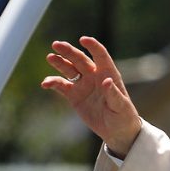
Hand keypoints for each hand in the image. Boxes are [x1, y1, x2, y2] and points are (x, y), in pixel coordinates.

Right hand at [41, 36, 140, 155]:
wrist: (116, 131)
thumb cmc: (124, 117)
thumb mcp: (121, 107)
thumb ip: (114, 94)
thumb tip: (106, 81)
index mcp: (109, 74)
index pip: (101, 56)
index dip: (93, 46)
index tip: (83, 39)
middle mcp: (95, 76)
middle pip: (80, 59)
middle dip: (69, 51)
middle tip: (57, 45)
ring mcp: (83, 84)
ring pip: (69, 69)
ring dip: (59, 62)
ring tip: (50, 57)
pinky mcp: (74, 95)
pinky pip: (61, 85)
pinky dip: (53, 82)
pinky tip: (45, 83)